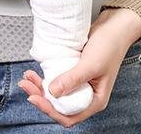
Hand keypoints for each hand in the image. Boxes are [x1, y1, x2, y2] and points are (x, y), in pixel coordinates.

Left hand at [17, 7, 140, 126]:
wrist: (115, 26)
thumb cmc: (110, 46)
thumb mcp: (91, 64)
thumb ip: (73, 79)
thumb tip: (52, 92)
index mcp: (94, 100)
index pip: (69, 115)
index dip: (49, 110)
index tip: (34, 97)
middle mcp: (86, 95)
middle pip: (59, 105)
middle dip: (40, 97)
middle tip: (25, 85)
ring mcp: (80, 83)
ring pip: (56, 92)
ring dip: (40, 86)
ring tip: (27, 77)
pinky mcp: (74, 71)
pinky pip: (58, 78)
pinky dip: (46, 76)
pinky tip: (36, 71)